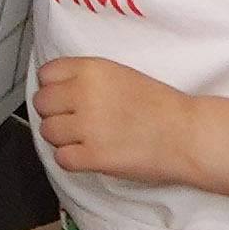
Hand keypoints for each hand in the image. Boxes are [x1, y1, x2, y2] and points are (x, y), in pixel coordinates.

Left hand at [33, 56, 197, 184]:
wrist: (187, 134)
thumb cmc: (160, 106)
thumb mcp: (119, 74)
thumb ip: (87, 78)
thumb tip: (58, 88)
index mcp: (91, 69)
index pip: (46, 75)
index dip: (54, 89)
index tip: (64, 98)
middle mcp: (85, 94)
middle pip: (42, 104)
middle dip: (55, 114)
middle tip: (75, 122)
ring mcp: (88, 125)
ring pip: (47, 132)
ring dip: (63, 138)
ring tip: (85, 139)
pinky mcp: (94, 155)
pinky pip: (61, 158)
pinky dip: (72, 160)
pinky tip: (89, 155)